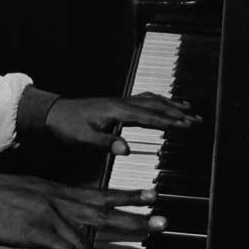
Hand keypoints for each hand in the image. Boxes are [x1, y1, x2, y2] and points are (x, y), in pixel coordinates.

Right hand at [0, 165, 165, 248]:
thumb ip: (46, 204)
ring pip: (93, 233)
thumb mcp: (27, 194)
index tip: (151, 194)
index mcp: (58, 190)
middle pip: (105, 209)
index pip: (100, 191)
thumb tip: (56, 216)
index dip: (127, 194)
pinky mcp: (40, 231)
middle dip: (136, 215)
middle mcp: (60, 199)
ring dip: (118, 248)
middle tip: (162, 220)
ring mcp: (52, 215)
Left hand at [44, 93, 200, 156]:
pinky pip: (142, 99)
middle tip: (196, 119)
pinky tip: (162, 104)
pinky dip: (157, 101)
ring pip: (151, 100)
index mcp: (116, 110)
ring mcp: (119, 101)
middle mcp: (121, 102)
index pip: (149, 116)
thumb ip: (106, 143)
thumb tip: (126, 149)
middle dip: (177, 112)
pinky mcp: (116, 104)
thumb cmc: (66, 125)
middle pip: (155, 105)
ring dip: (170, 104)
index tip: (186, 125)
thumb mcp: (84, 138)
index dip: (169, 121)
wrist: (52, 113)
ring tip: (188, 109)